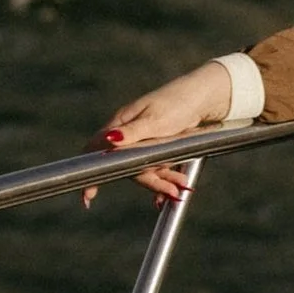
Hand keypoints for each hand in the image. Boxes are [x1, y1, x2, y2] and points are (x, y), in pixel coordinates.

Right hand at [86, 61, 234, 206]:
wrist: (206, 96)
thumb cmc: (177, 102)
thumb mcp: (155, 119)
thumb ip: (132, 132)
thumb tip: (108, 140)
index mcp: (122, 124)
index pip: (100, 150)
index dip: (93, 173)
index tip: (87, 196)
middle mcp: (131, 134)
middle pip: (130, 165)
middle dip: (149, 181)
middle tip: (171, 192)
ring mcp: (146, 140)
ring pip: (147, 167)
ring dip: (163, 180)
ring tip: (182, 187)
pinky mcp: (161, 145)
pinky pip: (159, 167)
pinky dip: (166, 179)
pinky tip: (172, 190)